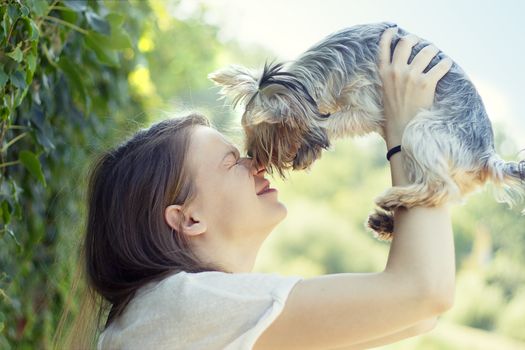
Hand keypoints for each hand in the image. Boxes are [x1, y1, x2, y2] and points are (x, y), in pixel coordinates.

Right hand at [378, 27, 452, 146]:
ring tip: (436, 56)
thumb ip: (390, 77)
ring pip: (427, 51)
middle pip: (406, 43)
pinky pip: (441, 65)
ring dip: (434, 51)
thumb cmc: (394, 114)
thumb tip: (403, 64)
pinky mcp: (426, 83)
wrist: (402, 131)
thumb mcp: (385, 92)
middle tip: (422, 45)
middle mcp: (396, 72)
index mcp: (383, 74)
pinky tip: (446, 66)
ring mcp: (411, 76)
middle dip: (416, 40)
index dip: (389, 36)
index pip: (384, 47)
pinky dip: (446, 64)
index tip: (394, 31)